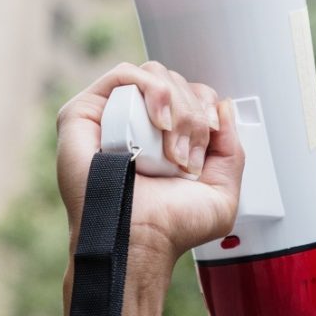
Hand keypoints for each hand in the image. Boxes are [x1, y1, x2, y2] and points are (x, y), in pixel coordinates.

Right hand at [56, 62, 244, 278]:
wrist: (139, 242)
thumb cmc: (171, 227)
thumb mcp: (222, 191)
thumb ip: (231, 149)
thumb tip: (223, 107)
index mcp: (166, 137)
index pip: (191, 93)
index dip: (206, 107)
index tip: (210, 138)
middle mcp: (138, 124)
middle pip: (176, 81)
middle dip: (194, 114)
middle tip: (187, 156)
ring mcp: (110, 116)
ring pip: (154, 74)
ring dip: (177, 107)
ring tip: (172, 149)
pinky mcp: (84, 113)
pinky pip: (123, 75)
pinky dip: (151, 90)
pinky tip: (159, 123)